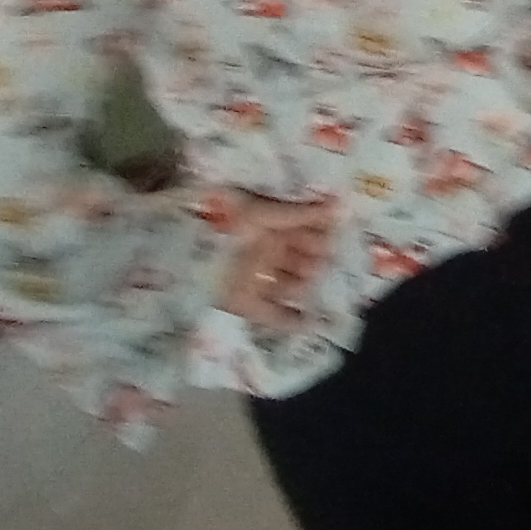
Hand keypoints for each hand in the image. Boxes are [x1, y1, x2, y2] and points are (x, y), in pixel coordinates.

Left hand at [217, 195, 337, 329]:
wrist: (189, 254)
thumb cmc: (230, 225)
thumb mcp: (268, 214)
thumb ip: (305, 214)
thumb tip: (341, 205)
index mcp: (268, 225)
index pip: (304, 227)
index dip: (322, 231)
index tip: (338, 235)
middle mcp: (264, 250)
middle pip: (300, 256)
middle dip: (315, 259)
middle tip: (325, 261)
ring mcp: (255, 278)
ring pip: (290, 283)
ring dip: (304, 284)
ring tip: (312, 284)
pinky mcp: (246, 304)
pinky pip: (273, 314)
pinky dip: (289, 320)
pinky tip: (309, 323)